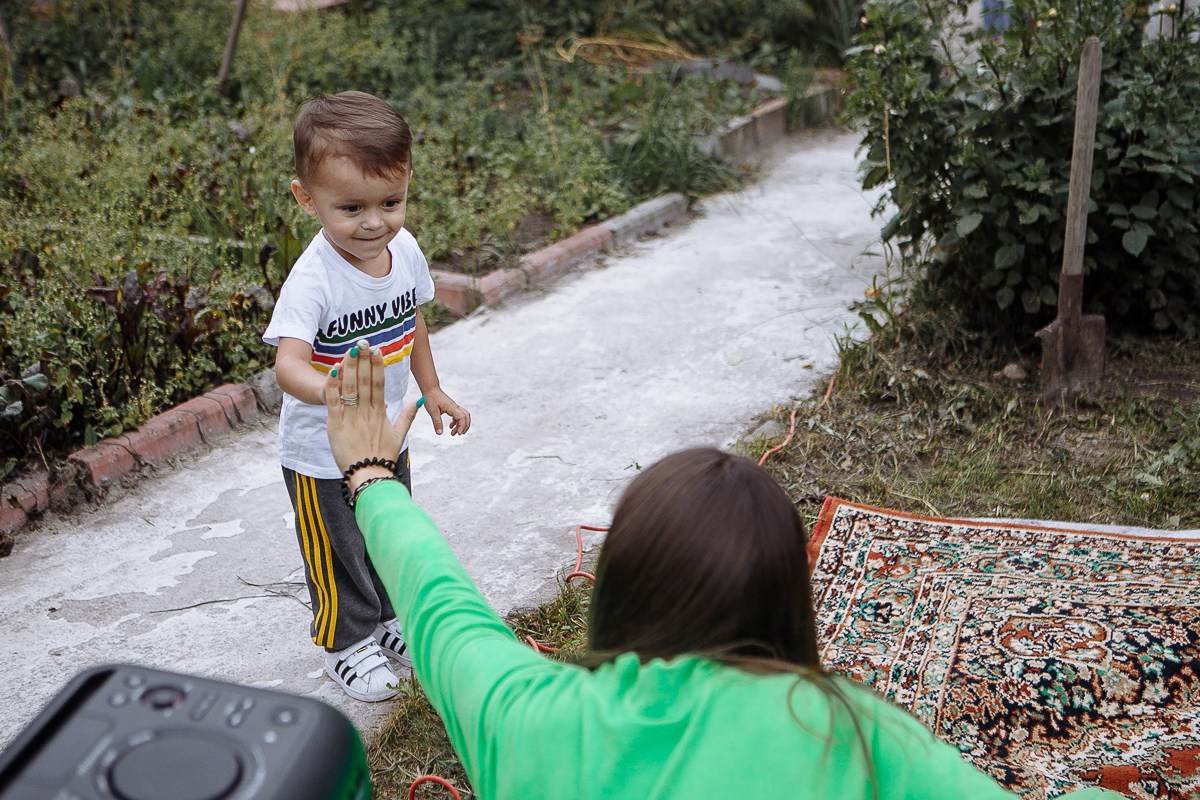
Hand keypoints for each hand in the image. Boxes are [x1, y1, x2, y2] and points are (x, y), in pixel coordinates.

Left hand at [325, 339, 418, 475]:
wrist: (369, 475)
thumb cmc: (383, 457)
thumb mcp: (398, 436)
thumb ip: (407, 416)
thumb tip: (418, 401)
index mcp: (380, 413)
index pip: (380, 384)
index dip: (378, 366)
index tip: (378, 351)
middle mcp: (367, 412)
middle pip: (366, 381)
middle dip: (365, 360)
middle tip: (364, 341)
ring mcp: (352, 417)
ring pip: (351, 387)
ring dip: (351, 367)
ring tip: (351, 349)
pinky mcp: (336, 424)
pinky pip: (334, 401)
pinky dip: (334, 386)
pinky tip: (333, 370)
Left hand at [421, 387, 470, 435]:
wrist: (430, 389)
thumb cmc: (431, 398)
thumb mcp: (433, 412)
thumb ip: (437, 423)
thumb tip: (440, 433)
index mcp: (452, 407)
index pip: (462, 417)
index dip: (462, 426)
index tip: (458, 434)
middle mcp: (455, 407)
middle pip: (466, 417)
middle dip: (465, 426)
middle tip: (459, 434)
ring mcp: (454, 407)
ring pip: (463, 416)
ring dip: (461, 425)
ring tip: (454, 433)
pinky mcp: (451, 407)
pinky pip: (458, 415)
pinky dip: (457, 422)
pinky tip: (450, 426)